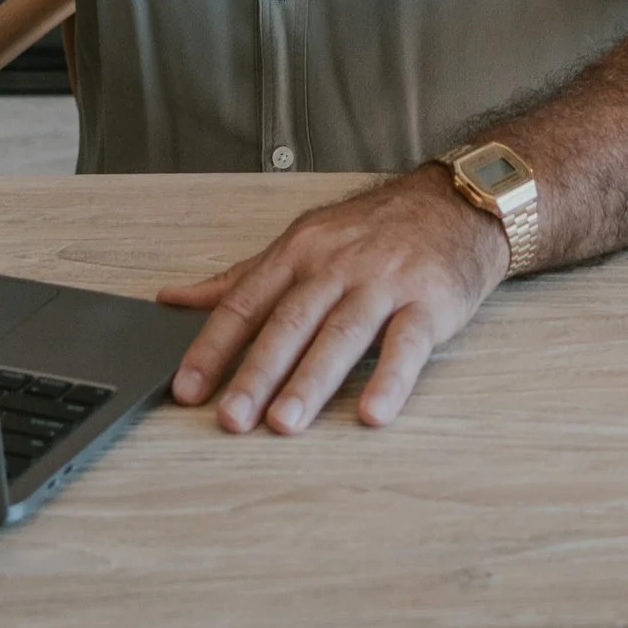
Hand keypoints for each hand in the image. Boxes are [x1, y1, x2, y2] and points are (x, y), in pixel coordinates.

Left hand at [159, 169, 508, 433]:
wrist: (454, 204)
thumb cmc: (370, 232)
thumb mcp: (302, 242)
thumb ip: (240, 278)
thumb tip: (173, 300)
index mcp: (299, 252)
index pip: (246, 301)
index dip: (213, 346)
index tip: (186, 388)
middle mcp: (337, 266)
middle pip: (289, 322)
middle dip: (256, 372)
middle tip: (230, 419)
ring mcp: (383, 284)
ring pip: (341, 334)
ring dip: (311, 380)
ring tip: (284, 423)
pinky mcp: (428, 304)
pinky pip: (407, 345)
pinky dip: (389, 379)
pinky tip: (372, 412)